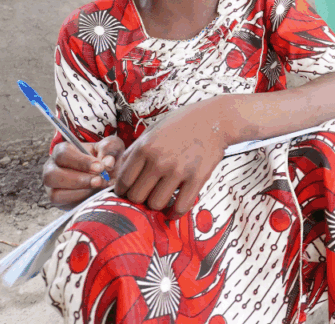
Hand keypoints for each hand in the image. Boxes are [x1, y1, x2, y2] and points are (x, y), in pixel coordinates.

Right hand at [43, 135, 123, 208]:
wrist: (104, 174)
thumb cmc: (104, 157)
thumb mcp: (110, 147)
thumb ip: (109, 148)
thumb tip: (107, 162)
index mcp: (62, 150)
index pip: (64, 154)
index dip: (81, 162)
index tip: (100, 168)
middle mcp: (51, 167)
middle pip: (52, 174)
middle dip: (78, 179)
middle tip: (99, 180)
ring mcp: (51, 186)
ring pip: (54, 192)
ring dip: (78, 192)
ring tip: (98, 187)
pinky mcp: (56, 200)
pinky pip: (61, 203)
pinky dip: (78, 200)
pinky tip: (93, 195)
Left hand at [114, 102, 227, 217]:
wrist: (215, 119)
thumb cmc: (182, 123)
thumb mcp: (153, 130)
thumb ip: (135, 150)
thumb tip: (119, 173)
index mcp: (144, 147)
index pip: (123, 181)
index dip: (122, 191)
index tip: (128, 192)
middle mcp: (159, 160)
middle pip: (137, 196)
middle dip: (139, 199)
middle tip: (146, 195)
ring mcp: (179, 170)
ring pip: (156, 204)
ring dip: (157, 205)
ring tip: (161, 198)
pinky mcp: (197, 178)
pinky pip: (181, 206)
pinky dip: (175, 213)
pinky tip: (174, 211)